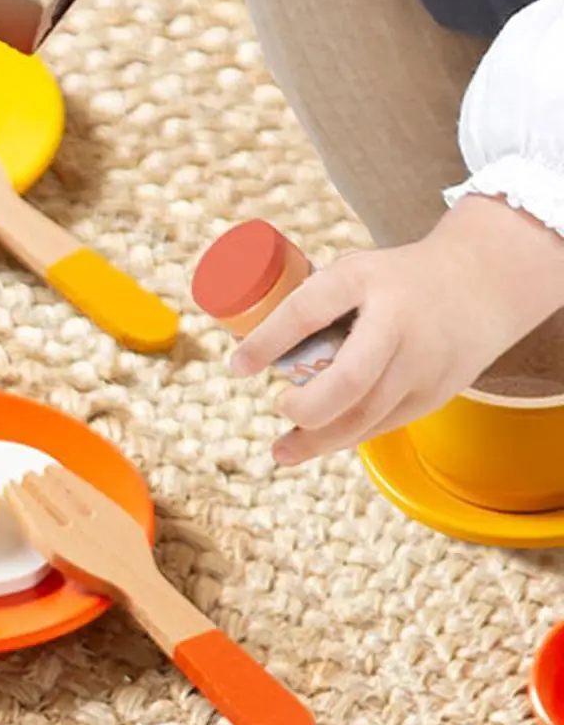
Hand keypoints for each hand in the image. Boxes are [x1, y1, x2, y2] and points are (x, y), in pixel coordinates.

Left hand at [231, 196, 563, 464]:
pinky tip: (315, 443)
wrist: (486, 283)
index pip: (309, 309)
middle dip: (306, 406)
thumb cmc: (397, 281)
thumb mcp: (356, 274)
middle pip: (349, 380)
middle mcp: (398, 324)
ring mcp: (421, 363)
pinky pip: (381, 425)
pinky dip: (344, 437)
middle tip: (280, 406)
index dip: (269, 340)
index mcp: (366, 280)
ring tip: (282, 450)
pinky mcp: (433, 393)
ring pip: (365, 416)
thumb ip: (312, 307)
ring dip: (317, 439)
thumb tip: (243, 349)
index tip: (238, 366)